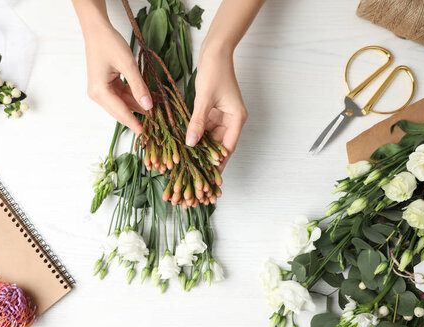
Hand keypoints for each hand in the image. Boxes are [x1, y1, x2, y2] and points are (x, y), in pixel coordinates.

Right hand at [84, 25, 152, 133]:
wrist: (97, 29)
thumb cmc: (109, 43)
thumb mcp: (127, 64)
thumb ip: (138, 86)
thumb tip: (148, 106)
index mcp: (99, 92)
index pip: (121, 113)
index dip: (136, 125)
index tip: (148, 136)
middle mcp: (98, 95)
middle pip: (122, 111)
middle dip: (140, 117)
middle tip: (158, 125)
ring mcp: (101, 91)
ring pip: (124, 105)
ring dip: (140, 107)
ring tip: (158, 111)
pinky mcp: (106, 87)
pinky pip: (123, 96)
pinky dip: (136, 98)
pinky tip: (150, 99)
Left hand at [185, 48, 247, 169]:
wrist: (214, 52)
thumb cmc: (214, 72)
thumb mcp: (204, 99)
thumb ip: (198, 122)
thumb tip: (191, 143)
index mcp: (237, 118)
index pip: (228, 147)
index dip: (219, 162)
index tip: (210, 177)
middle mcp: (231, 120)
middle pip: (220, 145)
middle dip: (208, 159)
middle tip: (196, 174)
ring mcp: (222, 116)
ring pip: (211, 138)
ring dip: (201, 149)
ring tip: (190, 164)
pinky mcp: (212, 112)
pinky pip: (204, 128)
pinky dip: (196, 136)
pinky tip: (186, 146)